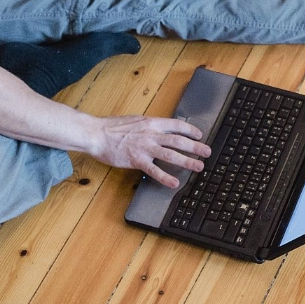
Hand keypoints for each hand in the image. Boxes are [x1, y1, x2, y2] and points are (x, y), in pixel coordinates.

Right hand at [91, 115, 209, 186]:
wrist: (97, 134)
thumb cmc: (112, 127)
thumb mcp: (135, 120)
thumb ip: (149, 125)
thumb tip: (159, 128)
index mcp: (151, 123)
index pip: (176, 125)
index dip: (190, 129)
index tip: (199, 134)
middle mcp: (151, 134)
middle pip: (178, 140)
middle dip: (195, 147)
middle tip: (207, 152)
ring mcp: (145, 148)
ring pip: (171, 155)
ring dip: (187, 161)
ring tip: (199, 166)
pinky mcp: (137, 160)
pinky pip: (154, 170)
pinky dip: (166, 177)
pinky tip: (175, 183)